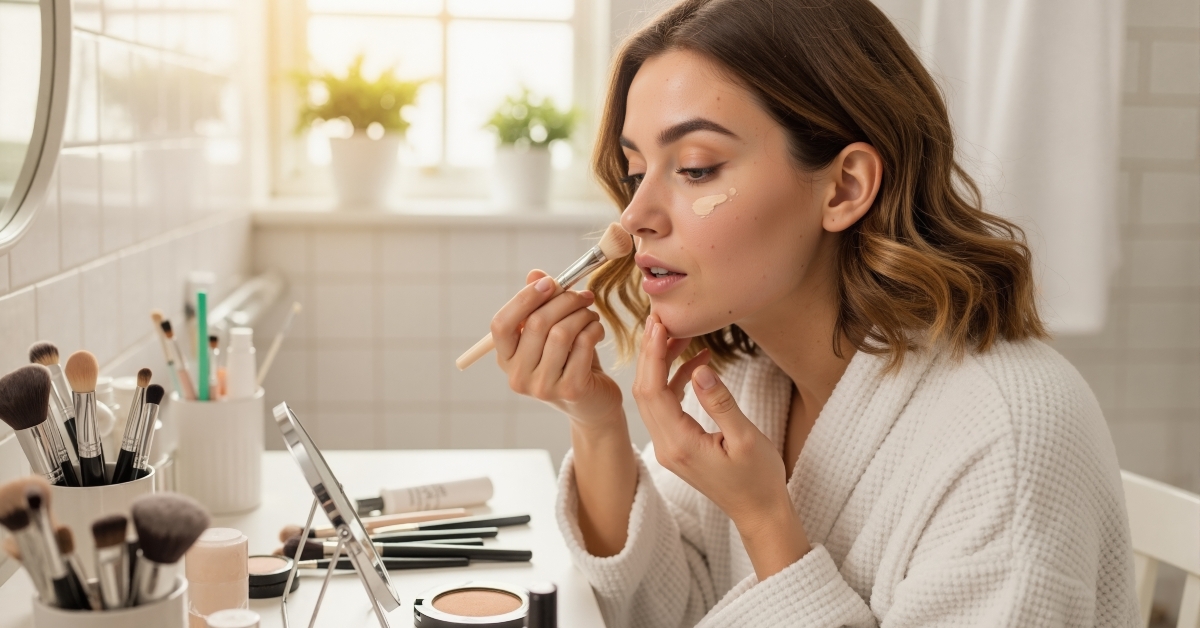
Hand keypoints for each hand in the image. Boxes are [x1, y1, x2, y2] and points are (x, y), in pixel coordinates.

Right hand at [492, 270, 623, 429]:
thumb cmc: (569, 361)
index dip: (524, 298)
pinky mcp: (570, 390)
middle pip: (536, 323)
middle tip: (583, 295)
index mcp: (506, 359)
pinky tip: (597, 331)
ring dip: (582, 315)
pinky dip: (593, 330)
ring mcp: (542, 386)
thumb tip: (535, 274)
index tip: (550, 282)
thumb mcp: (551, 331)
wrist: (593, 402)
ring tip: (591, 315)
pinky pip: (582, 345)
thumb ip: (540, 304)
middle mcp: (518, 376)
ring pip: (561, 332)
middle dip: (564, 301)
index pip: (501, 324)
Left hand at [633, 314, 809, 577]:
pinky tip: (697, 364)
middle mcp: (666, 445)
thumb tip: (701, 370)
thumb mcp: (746, 438)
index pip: (653, 391)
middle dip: (650, 352)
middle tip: (662, 319)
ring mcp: (669, 446)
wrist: (759, 512)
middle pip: (645, 390)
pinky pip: (667, 406)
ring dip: (662, 364)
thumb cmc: (758, 479)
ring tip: (680, 334)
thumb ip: (721, 403)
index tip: (659, 324)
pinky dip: (676, 381)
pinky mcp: (678, 444)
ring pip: (654, 397)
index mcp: (679, 444)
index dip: (653, 354)